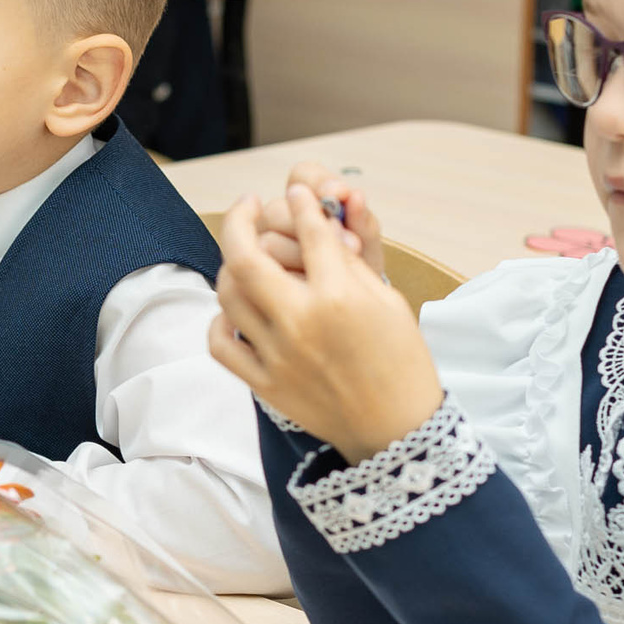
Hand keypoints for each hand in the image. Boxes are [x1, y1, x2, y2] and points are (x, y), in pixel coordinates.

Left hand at [210, 186, 443, 462]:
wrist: (397, 430)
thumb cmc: (403, 362)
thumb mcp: (388, 302)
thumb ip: (348, 265)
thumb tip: (319, 227)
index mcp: (339, 297)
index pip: (309, 231)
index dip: (301, 203)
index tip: (296, 193)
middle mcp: (300, 322)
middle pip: (245, 256)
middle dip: (240, 219)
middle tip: (248, 206)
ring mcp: (276, 355)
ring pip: (228, 294)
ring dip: (230, 266)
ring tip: (244, 255)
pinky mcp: (264, 383)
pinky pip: (221, 342)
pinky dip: (220, 319)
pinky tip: (235, 308)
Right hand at [245, 163, 385, 276]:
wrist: (352, 320)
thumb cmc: (358, 280)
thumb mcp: (367, 252)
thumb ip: (362, 224)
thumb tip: (354, 197)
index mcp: (306, 204)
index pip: (301, 176)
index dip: (316, 182)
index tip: (338, 194)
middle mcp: (279, 224)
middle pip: (276, 209)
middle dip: (311, 225)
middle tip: (351, 245)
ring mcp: (264, 252)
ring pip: (265, 243)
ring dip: (300, 255)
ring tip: (334, 276)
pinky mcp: (254, 282)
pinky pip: (258, 276)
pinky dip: (289, 281)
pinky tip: (310, 289)